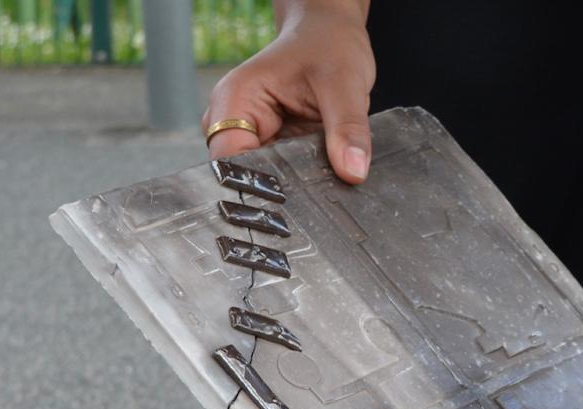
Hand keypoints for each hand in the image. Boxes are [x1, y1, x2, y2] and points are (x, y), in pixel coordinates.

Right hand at [202, 0, 375, 183]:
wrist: (330, 34)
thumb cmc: (328, 44)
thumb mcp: (344, 83)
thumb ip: (347, 129)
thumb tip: (353, 171)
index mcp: (236, 99)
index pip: (229, 162)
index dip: (256, 186)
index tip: (292, 199)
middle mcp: (234, 120)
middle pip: (244, 175)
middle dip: (279, 190)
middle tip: (316, 195)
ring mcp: (252, 136)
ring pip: (263, 179)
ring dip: (293, 185)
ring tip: (322, 182)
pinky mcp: (271, 147)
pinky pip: (281, 175)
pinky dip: (302, 180)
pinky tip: (321, 177)